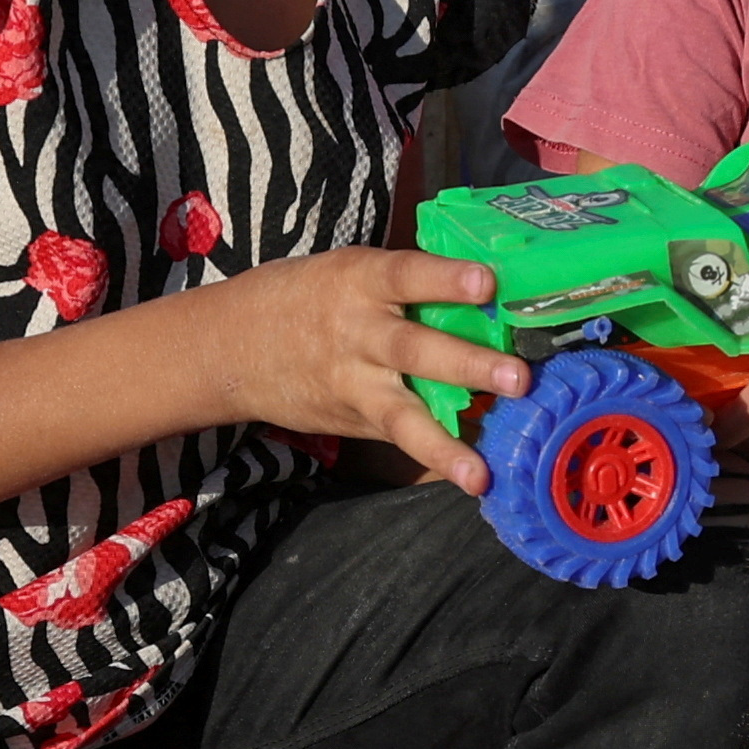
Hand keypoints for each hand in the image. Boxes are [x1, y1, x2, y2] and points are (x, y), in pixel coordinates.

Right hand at [202, 249, 524, 494]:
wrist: (230, 346)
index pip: (406, 276)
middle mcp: (358, 333)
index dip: (445, 279)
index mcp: (360, 282)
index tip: (487, 283)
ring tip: (480, 472)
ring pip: (402, 415)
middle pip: (414, 349)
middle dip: (467, 364)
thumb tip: (490, 286)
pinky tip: (473, 476)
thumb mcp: (348, 273)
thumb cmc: (306, 298)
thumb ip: (406, 284)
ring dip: (444, 445)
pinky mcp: (353, 419)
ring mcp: (353, 383)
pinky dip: (435, 456)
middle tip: (518, 377)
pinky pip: (399, 438)